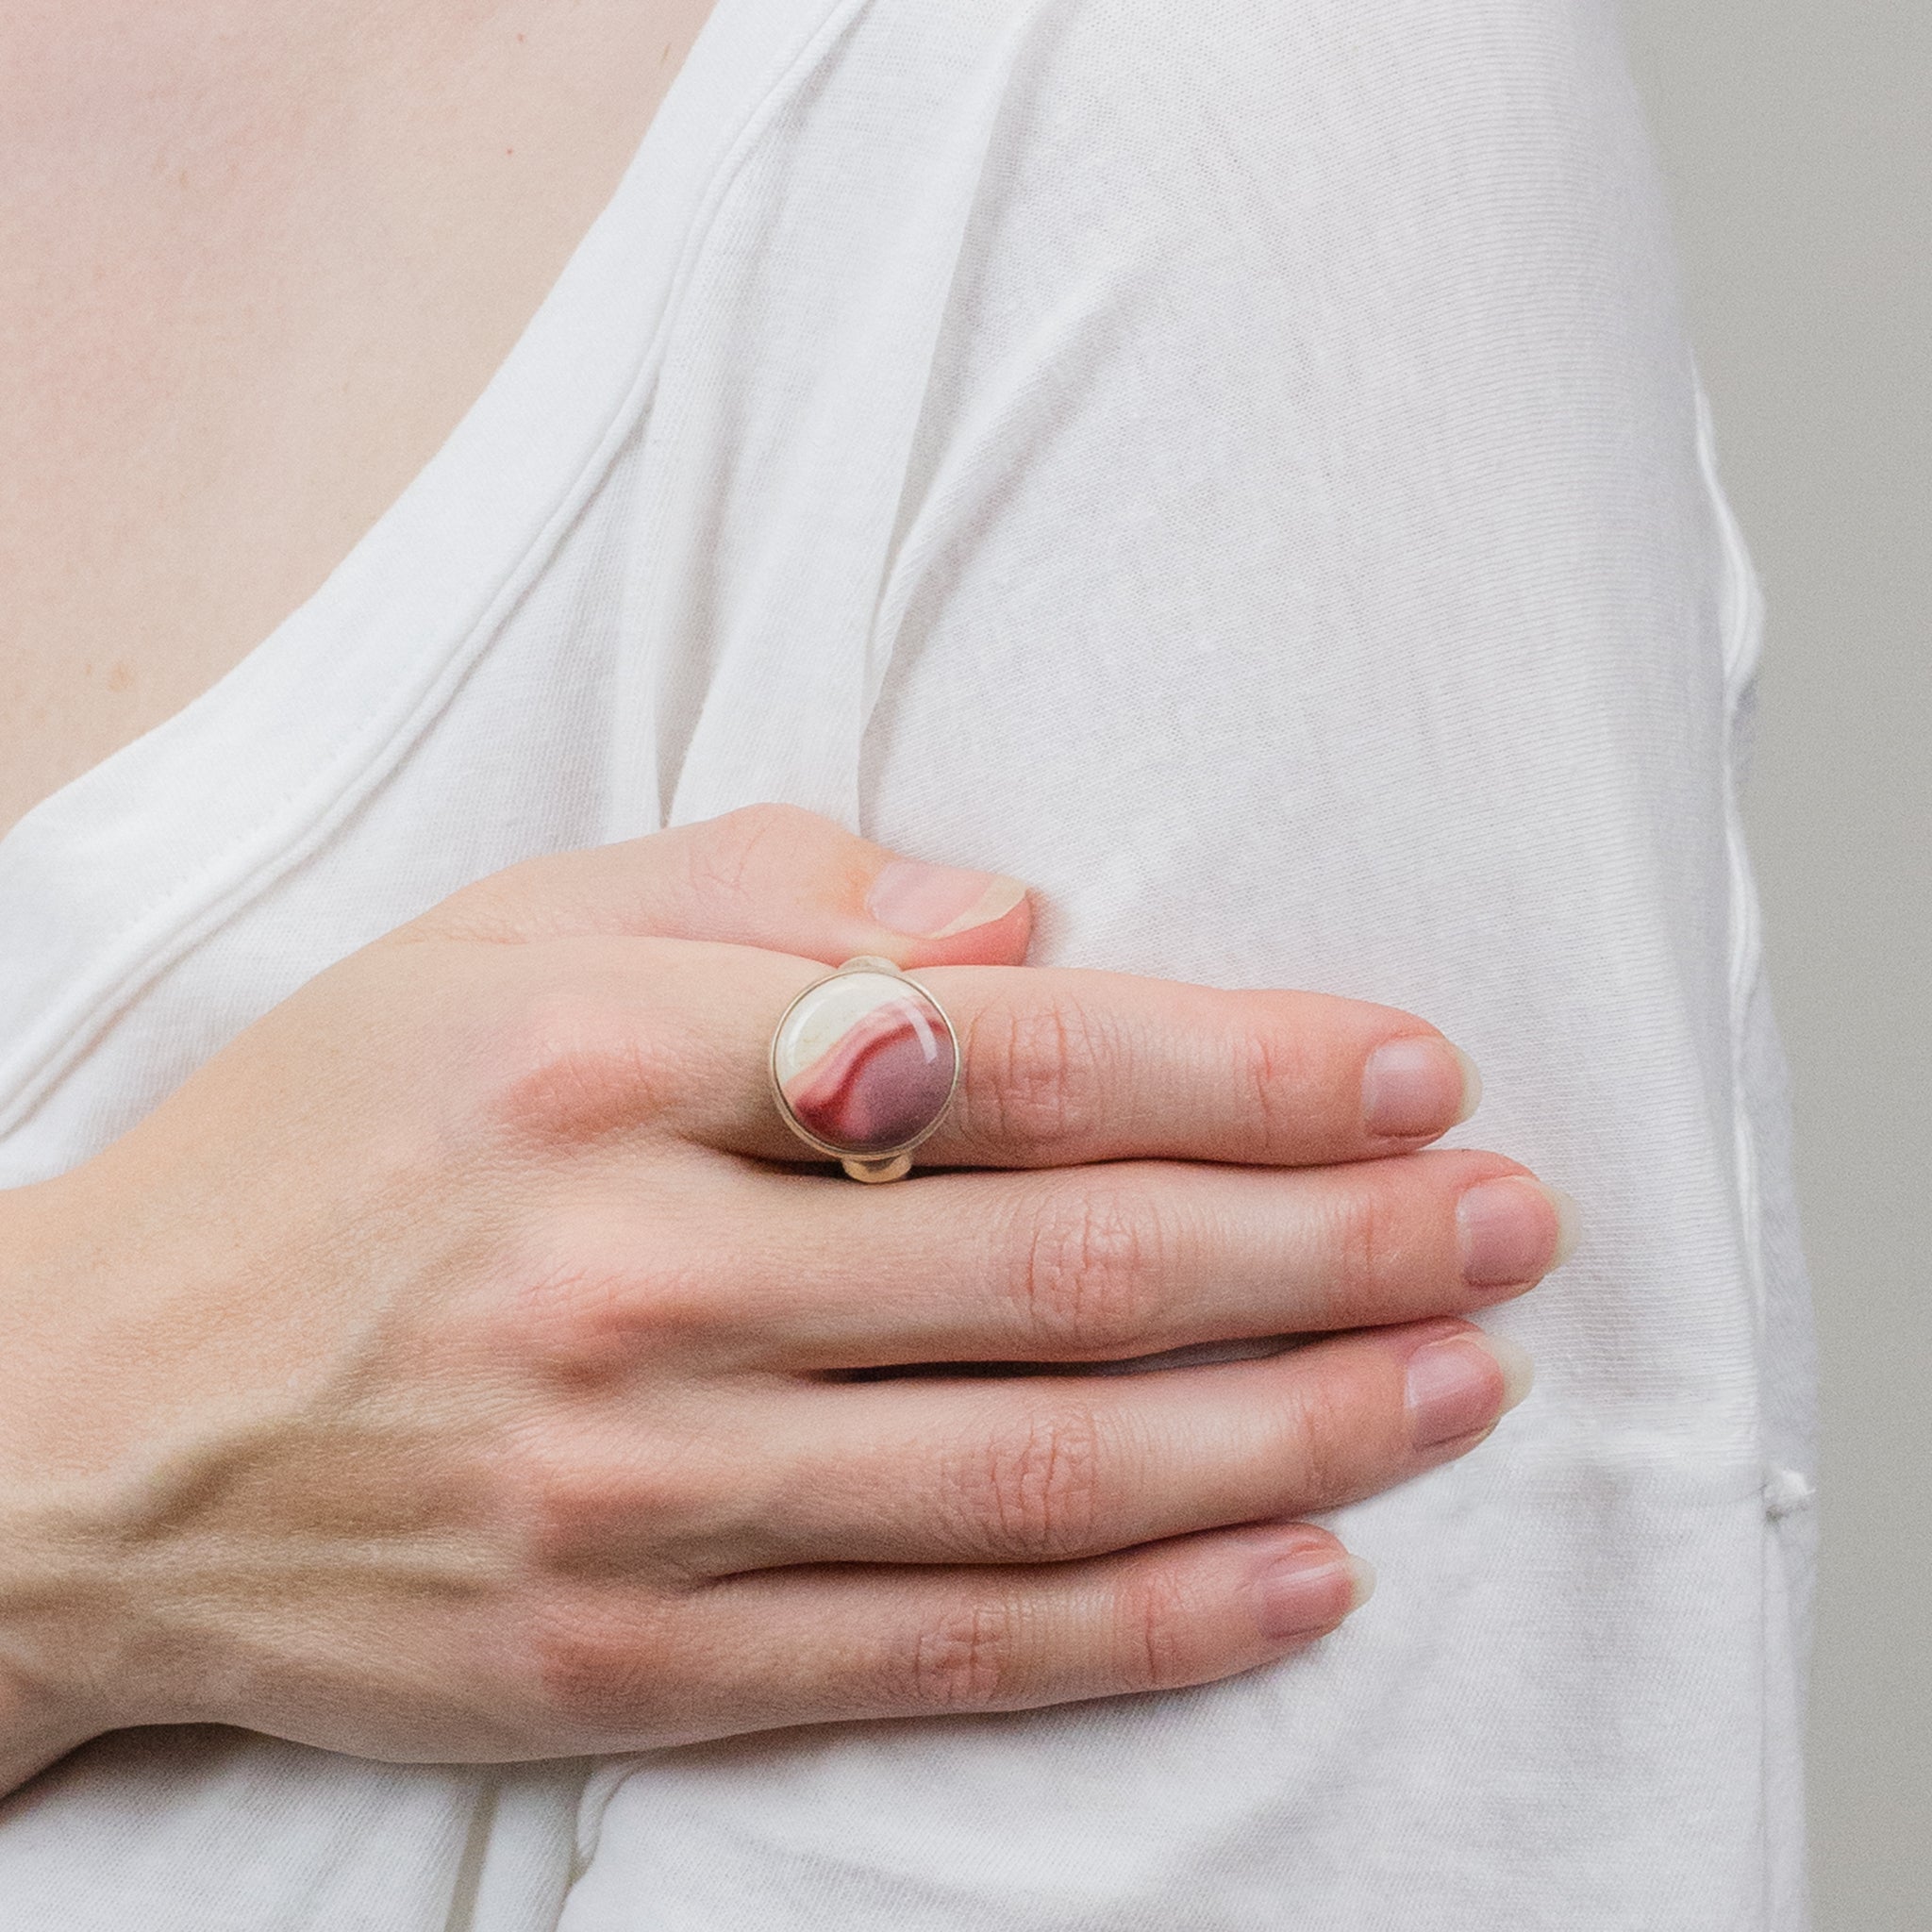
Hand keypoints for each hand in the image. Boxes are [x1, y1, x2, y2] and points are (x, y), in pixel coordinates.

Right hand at [0, 806, 1567, 1787]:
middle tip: (1511, 1226)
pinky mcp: (620, 1661)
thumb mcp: (507, 933)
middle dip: (1328, 1244)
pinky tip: (1298, 1574)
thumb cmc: (332, 1138)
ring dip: (1288, 1432)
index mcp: (608, 1053)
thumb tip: (1025, 923)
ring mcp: (630, 1491)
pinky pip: (935, 1645)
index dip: (1239, 1066)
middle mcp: (631, 1273)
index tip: (1409, 1073)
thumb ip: (772, 891)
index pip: (1005, 1054)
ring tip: (1458, 1384)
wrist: (88, 1422)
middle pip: (1062, 1266)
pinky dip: (1140, 1621)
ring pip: (1038, 1471)